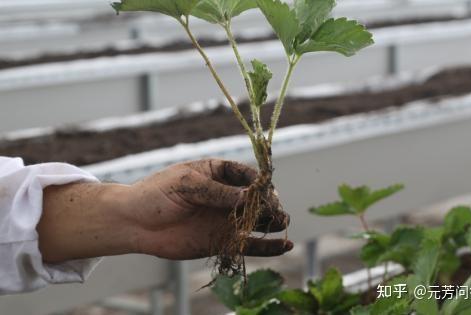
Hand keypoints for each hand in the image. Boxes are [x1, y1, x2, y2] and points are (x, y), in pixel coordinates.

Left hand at [127, 159, 291, 259]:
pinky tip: (283, 246)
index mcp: (218, 173)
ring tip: (283, 223)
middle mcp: (227, 196)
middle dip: (269, 203)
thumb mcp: (186, 184)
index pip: (247, 175)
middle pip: (256, 198)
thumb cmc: (157, 194)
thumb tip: (249, 197)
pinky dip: (267, 247)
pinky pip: (249, 244)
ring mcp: (226, 219)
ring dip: (273, 222)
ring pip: (257, 221)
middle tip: (276, 210)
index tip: (265, 189)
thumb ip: (217, 192)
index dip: (259, 182)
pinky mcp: (223, 241)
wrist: (135, 223)